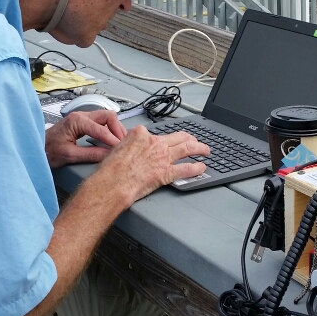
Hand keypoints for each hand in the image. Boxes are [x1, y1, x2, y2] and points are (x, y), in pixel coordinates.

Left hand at [45, 109, 126, 167]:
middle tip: (124, 143)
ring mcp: (82, 117)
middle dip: (118, 129)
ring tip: (120, 142)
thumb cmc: (47, 150)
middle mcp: (81, 115)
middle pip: (108, 116)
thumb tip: (108, 155)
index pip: (101, 129)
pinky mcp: (83, 122)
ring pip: (107, 117)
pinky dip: (110, 129)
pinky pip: (102, 122)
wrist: (35, 147)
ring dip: (115, 128)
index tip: (120, 149)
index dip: (113, 140)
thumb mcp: (69, 155)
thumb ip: (90, 154)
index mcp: (76, 121)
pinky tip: (112, 139)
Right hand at [95, 124, 209, 206]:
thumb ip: (128, 144)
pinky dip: (196, 168)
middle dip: (189, 137)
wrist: (113, 182)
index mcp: (141, 134)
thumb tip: (131, 148)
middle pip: (178, 136)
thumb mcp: (117, 147)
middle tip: (194, 140)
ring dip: (200, 148)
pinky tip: (201, 167)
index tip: (163, 141)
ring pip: (188, 148)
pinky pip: (186, 169)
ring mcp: (163, 157)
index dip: (161, 138)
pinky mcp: (166, 172)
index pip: (156, 133)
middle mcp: (155, 143)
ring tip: (205, 150)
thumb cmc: (111, 169)